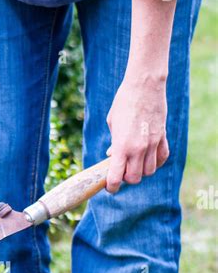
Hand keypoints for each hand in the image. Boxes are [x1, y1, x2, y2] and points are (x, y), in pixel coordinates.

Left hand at [106, 73, 169, 193]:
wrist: (145, 85)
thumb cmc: (124, 102)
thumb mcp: (112, 124)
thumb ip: (114, 143)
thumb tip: (113, 157)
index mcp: (122, 146)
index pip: (116, 178)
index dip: (112, 187)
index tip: (110, 187)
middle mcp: (138, 149)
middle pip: (135, 178)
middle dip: (127, 178)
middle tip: (122, 171)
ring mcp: (152, 144)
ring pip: (149, 171)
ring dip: (141, 171)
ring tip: (135, 162)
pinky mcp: (162, 137)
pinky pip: (162, 158)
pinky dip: (156, 162)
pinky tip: (149, 157)